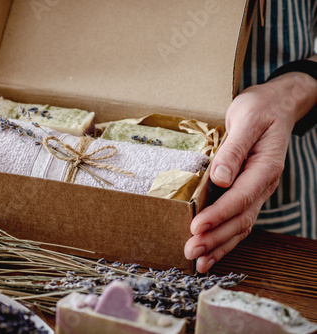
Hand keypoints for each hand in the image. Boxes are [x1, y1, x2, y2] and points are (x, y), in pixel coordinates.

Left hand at [184, 70, 316, 272]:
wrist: (275, 106)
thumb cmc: (260, 109)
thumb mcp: (247, 120)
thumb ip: (234, 150)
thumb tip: (220, 178)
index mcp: (265, 168)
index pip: (240, 197)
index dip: (218, 215)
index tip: (197, 227)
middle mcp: (263, 185)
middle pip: (240, 219)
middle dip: (215, 238)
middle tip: (191, 252)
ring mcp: (256, 191)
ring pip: (240, 225)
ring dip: (218, 245)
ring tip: (198, 262)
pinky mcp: (246, 192)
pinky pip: (237, 219)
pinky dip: (223, 237)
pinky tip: (209, 251)